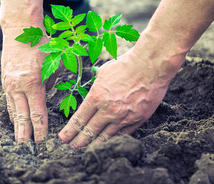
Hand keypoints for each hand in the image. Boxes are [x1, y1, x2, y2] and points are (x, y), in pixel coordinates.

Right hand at [1, 27, 57, 142]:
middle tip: (28, 149)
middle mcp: (18, 87)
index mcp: (33, 83)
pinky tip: (15, 121)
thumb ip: (51, 83)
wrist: (18, 29)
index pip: (37, 113)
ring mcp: (9, 84)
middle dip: (25, 134)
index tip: (42, 141)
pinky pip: (8, 101)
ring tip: (20, 140)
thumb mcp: (54, 63)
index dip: (40, 129)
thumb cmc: (41, 44)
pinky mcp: (4, 81)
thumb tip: (46, 94)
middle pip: (22, 117)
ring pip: (13, 110)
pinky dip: (12, 113)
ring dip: (17, 126)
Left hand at [58, 47, 178, 148]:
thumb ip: (95, 90)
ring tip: (87, 149)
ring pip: (106, 136)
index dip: (69, 131)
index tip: (63, 138)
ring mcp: (124, 117)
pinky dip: (113, 138)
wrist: (151, 65)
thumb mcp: (102, 74)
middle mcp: (108, 110)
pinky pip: (123, 133)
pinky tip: (107, 141)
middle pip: (90, 131)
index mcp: (96, 97)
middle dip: (78, 141)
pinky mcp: (138, 119)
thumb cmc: (125, 65)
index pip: (79, 119)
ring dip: (94, 144)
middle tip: (71, 147)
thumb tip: (92, 97)